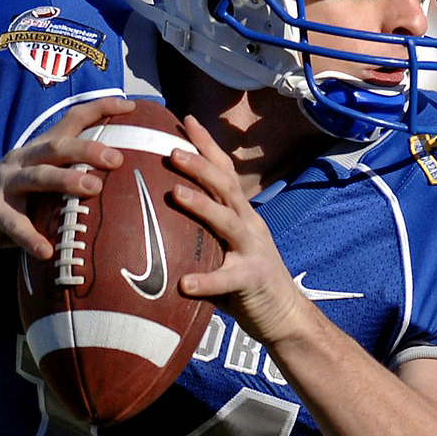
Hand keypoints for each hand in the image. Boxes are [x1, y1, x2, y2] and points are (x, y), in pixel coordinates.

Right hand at [0, 95, 133, 261]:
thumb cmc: (6, 207)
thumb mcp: (38, 190)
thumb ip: (67, 186)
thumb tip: (118, 193)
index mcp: (37, 153)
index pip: (70, 121)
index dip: (99, 109)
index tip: (131, 105)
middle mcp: (21, 161)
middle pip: (57, 146)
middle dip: (88, 149)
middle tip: (117, 158)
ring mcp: (3, 184)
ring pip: (37, 176)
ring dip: (66, 181)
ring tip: (92, 189)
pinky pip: (12, 223)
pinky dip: (30, 237)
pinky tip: (47, 251)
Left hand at [167, 115, 311, 345]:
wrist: (284, 316)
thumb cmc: (244, 284)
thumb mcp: (222, 250)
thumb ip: (197, 235)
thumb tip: (152, 222)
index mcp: (241, 215)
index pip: (224, 172)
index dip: (206, 145)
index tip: (185, 119)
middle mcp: (249, 225)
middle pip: (225, 187)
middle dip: (200, 165)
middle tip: (171, 150)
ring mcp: (253, 251)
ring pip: (228, 221)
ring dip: (201, 205)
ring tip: (176, 194)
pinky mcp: (253, 280)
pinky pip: (228, 279)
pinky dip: (206, 280)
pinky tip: (184, 282)